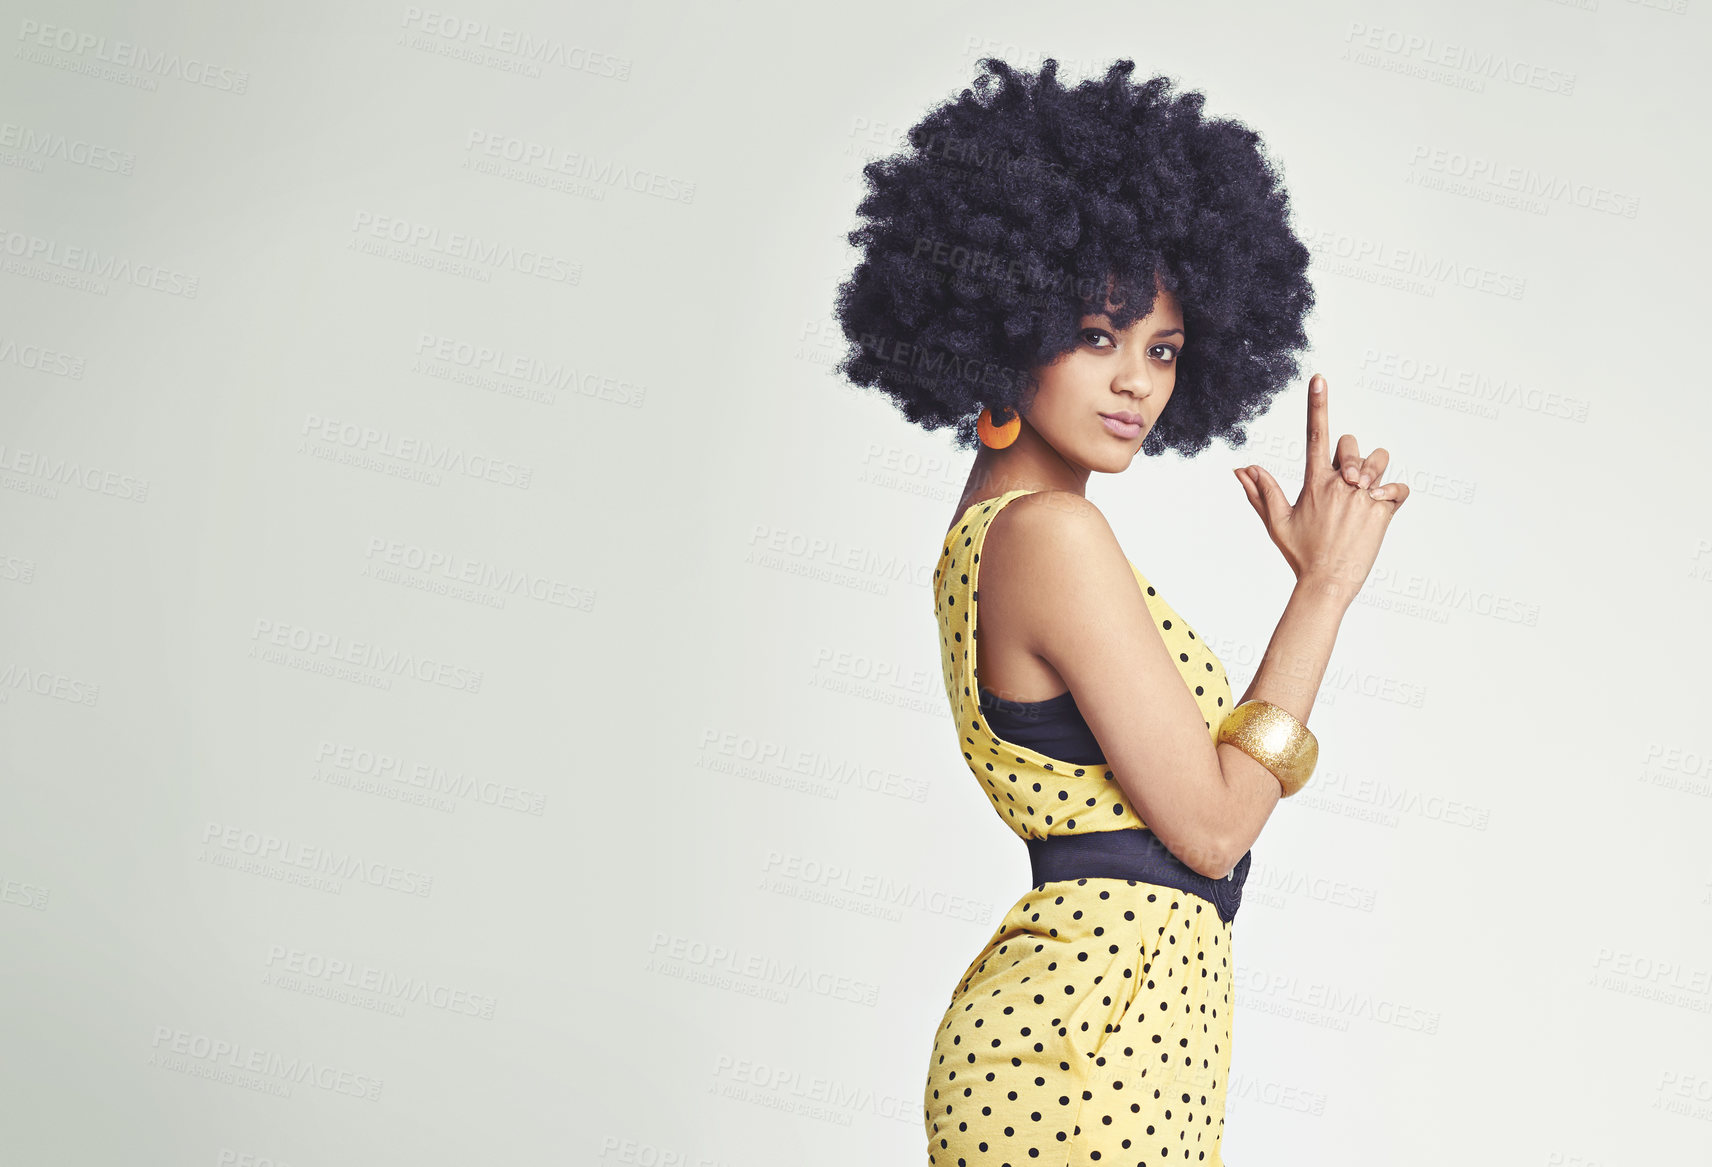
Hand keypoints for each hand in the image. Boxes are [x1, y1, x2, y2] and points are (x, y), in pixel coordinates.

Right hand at [1232, 373, 1407, 602]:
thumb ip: (1261, 491)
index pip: (1314, 434)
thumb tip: (1242, 469)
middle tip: (1348, 480)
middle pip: (1352, 444)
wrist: (1327, 583)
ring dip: (1375, 471)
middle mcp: (1339, 483)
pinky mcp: (1382, 511)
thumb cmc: (1301, 553)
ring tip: (1365, 492)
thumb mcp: (1276, 522)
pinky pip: (1399, 489)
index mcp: (1314, 482)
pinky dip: (1394, 495)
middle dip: (1352, 456)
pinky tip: (1380, 508)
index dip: (1317, 404)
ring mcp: (1362, 496)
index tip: (1319, 378)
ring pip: (1380, 461)